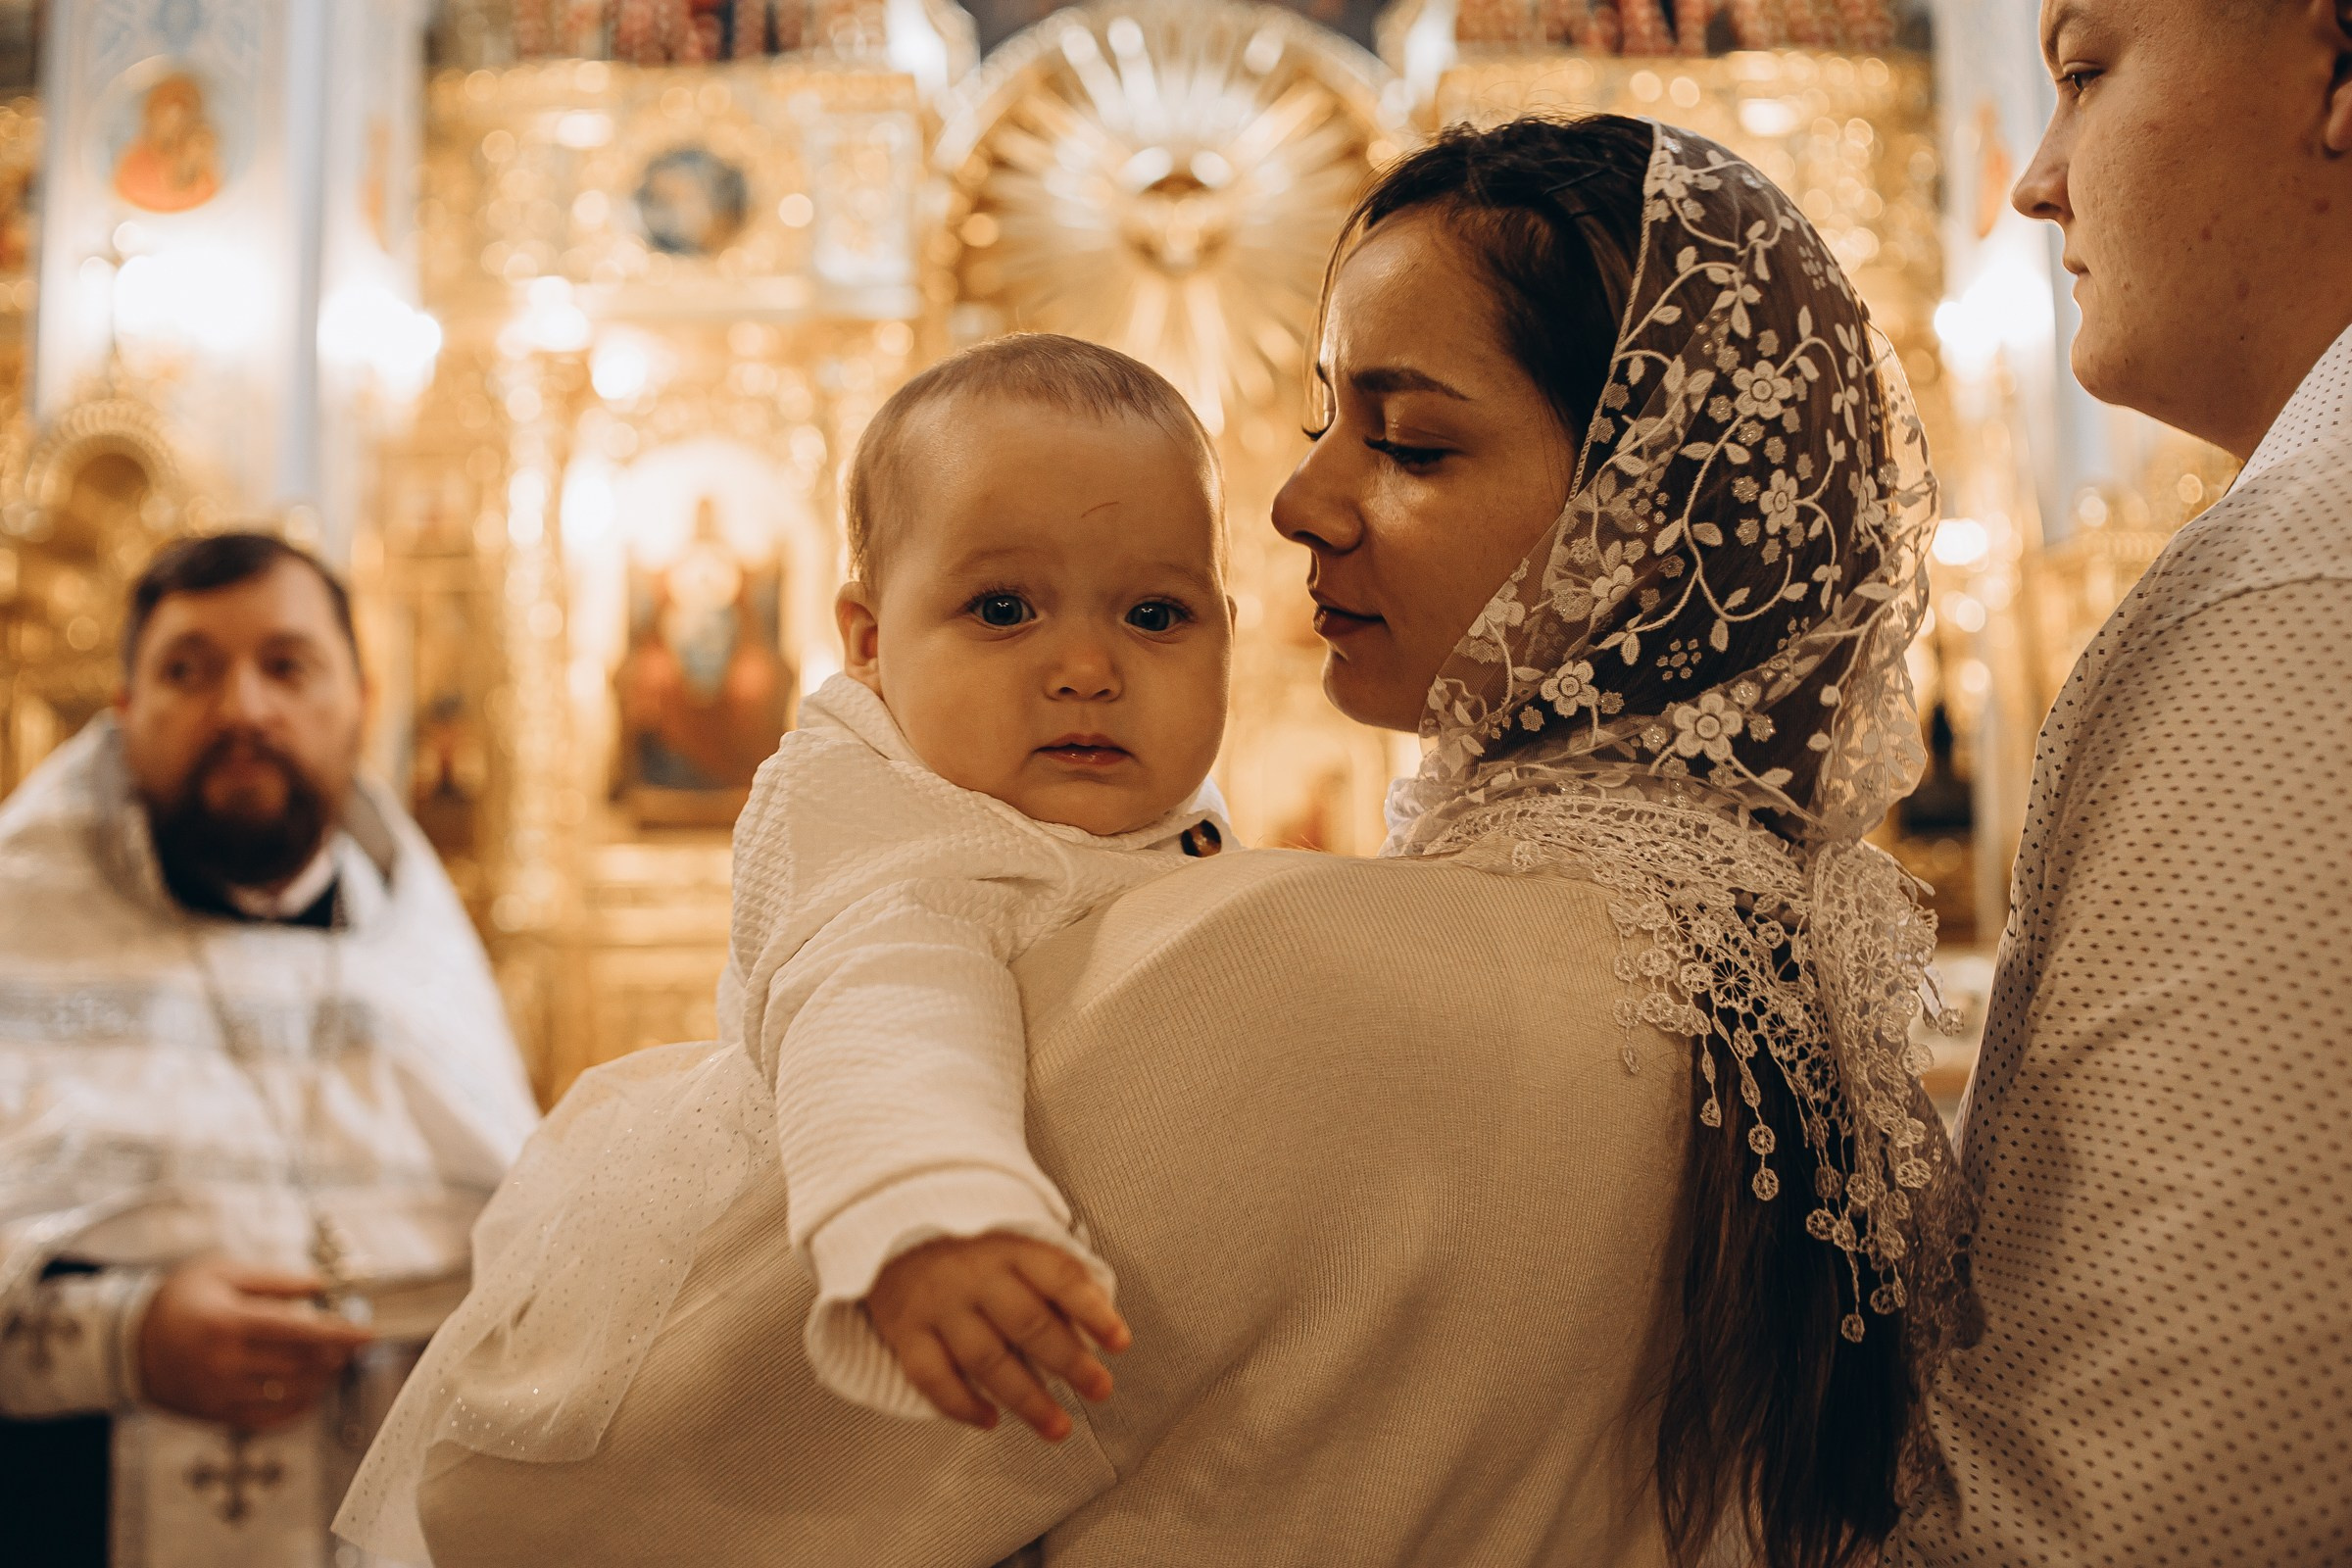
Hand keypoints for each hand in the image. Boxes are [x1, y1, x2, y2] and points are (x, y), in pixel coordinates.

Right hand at [137, 1257, 373, 1430]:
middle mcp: (224, 1363)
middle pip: (300, 1364)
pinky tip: (311, 1389)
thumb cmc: (182, 1300)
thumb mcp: (223, 1272)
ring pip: (290, 1393)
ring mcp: (219, 1394)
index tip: (370, 1334)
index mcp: (228, 1322)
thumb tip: (321, 1288)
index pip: (299, 1332)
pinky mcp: (215, 1415)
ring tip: (335, 1362)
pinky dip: (298, 1406)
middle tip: (355, 1343)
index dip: (340, 1334)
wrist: (130, 1343)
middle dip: (336, 1354)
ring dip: (322, 1379)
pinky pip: (269, 1418)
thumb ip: (274, 1280)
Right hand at [865, 1234, 1130, 1441]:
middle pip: (1028, 1323)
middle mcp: (973, 1274)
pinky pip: (933, 1377)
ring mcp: (937, 1304)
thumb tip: (1099, 1323)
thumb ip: (1051, 1277)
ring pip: (986, 1359)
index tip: (1120, 1343)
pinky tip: (990, 1420)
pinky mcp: (904, 1331)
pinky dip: (962, 1405)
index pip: (1059, 1277)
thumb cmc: (967, 1244)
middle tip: (1100, 1390)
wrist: (887, 1227)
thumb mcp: (1012, 1241)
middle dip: (1070, 1362)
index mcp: (1008, 1246)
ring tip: (1058, 1426)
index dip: (1092, 1311)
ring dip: (1026, 1399)